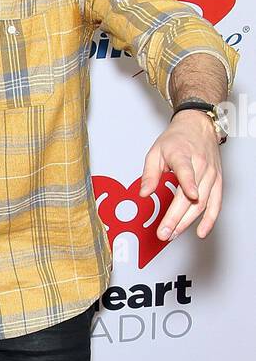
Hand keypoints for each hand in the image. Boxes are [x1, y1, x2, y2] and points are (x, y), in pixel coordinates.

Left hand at [140, 110, 222, 240]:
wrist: (198, 126)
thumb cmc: (177, 138)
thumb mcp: (156, 151)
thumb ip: (149, 174)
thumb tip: (144, 193)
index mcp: (183, 155)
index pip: (187, 170)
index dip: (189, 183)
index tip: (190, 195)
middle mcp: (201, 166)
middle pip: (191, 196)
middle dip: (176, 218)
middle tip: (164, 232)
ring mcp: (211, 175)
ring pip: (202, 203)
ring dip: (188, 222)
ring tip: (173, 234)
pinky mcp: (217, 182)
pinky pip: (216, 203)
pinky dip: (210, 219)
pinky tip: (202, 231)